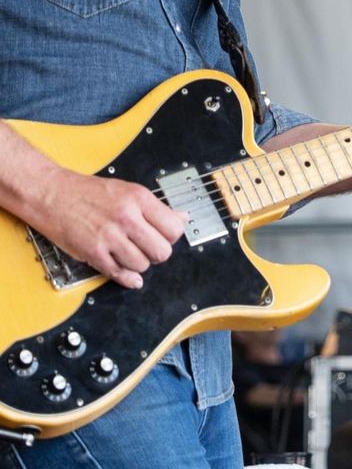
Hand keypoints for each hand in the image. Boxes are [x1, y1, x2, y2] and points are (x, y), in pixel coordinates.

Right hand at [33, 169, 187, 290]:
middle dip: (157, 253)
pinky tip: (129, 275)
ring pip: (142, 265)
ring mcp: (109, 237)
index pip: (174, 228)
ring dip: (139, 264)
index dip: (172, 237)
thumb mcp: (129, 190)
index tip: (164, 237)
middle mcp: (127, 218)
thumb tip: (183, 218)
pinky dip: (126, 278)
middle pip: (162, 251)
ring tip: (130, 253)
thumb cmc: (88, 192)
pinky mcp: (93, 252)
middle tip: (148, 248)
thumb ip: (156, 207)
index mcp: (139, 199)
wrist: (52, 194)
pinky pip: (118, 273)